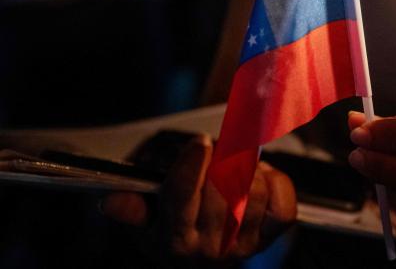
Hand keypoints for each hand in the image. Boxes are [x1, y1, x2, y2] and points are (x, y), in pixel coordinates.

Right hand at [101, 135, 295, 262]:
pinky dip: (275, 183)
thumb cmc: (174, 227)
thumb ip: (133, 207)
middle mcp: (210, 247)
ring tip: (236, 165)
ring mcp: (243, 245)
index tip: (199, 142)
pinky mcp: (269, 238)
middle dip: (222, 160)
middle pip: (221, 187)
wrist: (201, 255)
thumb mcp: (146, 219)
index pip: (183, 193)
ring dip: (248, 169)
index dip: (193, 161)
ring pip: (252, 192)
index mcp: (175, 240)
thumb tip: (111, 202)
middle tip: (218, 150)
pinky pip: (282, 205)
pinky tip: (260, 177)